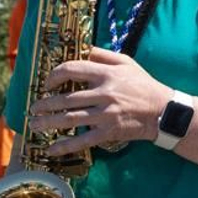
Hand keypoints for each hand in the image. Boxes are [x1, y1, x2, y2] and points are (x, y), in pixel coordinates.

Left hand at [28, 47, 172, 154]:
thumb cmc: (143, 85)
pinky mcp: (109, 132)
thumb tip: (81, 49)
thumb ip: (103, 54)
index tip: (47, 83)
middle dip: (45, 104)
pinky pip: (82, 140)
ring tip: (35, 124)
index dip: (54, 75)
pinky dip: (64, 146)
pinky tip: (51, 149)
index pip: (73, 69)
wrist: (164, 111)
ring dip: (48, 122)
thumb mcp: (127, 62)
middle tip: (33, 108)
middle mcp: (105, 93)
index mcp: (107, 74)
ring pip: (70, 119)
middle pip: (66, 98)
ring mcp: (106, 114)